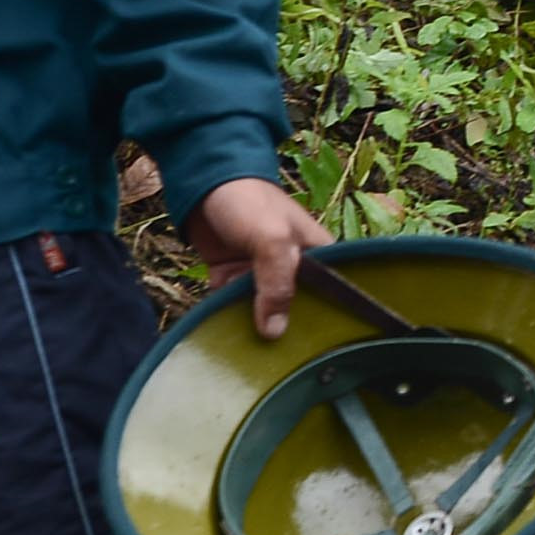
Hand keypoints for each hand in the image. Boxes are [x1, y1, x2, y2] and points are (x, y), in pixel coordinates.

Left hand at [191, 176, 335, 337]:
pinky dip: (226, 314)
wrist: (201, 178)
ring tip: (249, 349)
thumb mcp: (272, 240)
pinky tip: (225, 330)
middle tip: (278, 356)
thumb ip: (277, 284)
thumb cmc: (249, 200)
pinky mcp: (231, 276)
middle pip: (296, 310)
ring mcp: (260, 273)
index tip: (315, 348)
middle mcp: (293, 268)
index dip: (326, 321)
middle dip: (286, 329)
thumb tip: (274, 332)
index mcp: (317, 256)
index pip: (333, 296)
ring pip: (261, 312)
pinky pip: (232, 305)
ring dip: (252, 325)